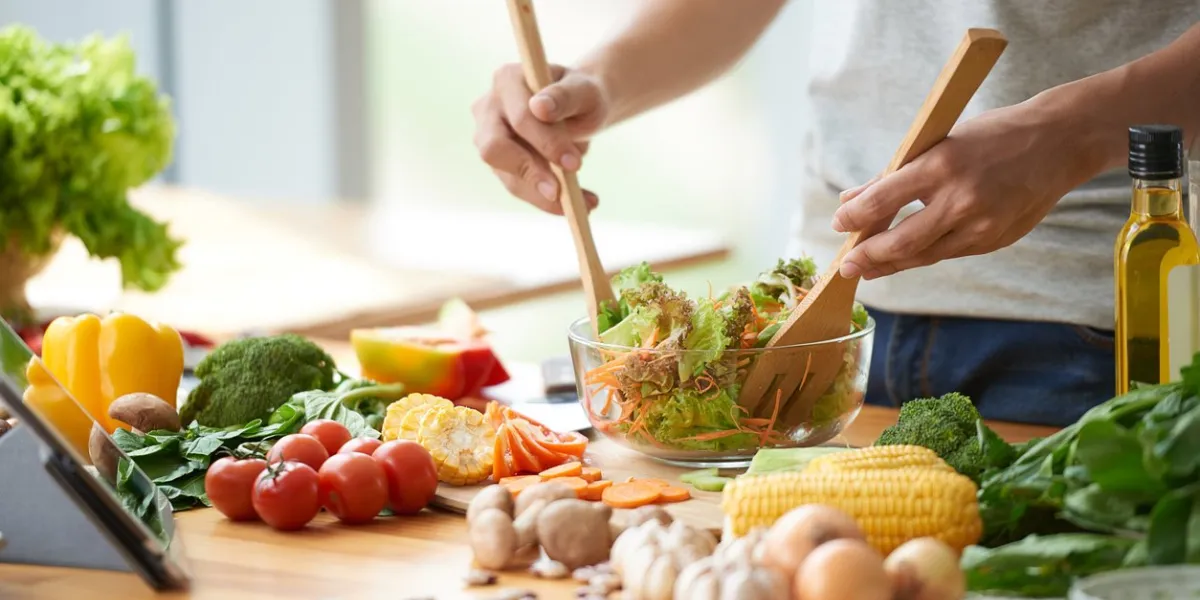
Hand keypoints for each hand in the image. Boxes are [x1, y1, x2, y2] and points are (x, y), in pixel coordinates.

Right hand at [472, 63, 608, 213]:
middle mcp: (489, 108)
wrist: (581, 108)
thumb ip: (565, 96)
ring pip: (507, 175)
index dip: (545, 142)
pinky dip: (547, 200)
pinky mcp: (500, 163)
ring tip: (584, 204)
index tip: (575, 164)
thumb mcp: (585, 91)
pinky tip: (578, 203)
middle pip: (494, 149)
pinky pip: (518, 187)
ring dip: (543, 195)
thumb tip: (540, 108)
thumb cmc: (582, 95)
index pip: (519, 117)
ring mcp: (488, 137)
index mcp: (507, 80)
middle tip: (562, 193)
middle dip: (531, 173)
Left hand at [830, 103, 1096, 279]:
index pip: (883, 200)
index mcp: (942, 165)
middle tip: (845, 267)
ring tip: (867, 269)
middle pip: (901, 242)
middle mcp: (961, 200)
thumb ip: (893, 174)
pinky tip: (904, 258)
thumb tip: (850, 199)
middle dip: (867, 257)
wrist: (1060, 142)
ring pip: (924, 255)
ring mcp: (981, 225)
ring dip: (891, 265)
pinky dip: (923, 256)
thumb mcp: (939, 142)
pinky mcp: (995, 241)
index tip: (838, 224)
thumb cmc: (993, 135)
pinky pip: (948, 253)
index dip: (854, 218)